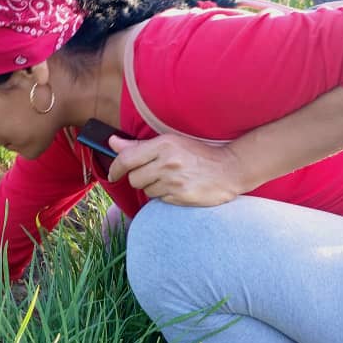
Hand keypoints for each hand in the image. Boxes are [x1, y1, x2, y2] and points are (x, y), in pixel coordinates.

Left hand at [106, 135, 243, 206]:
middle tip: (154, 173)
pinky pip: (160, 200)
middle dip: (139, 178)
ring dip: (153, 187)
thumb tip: (112, 142)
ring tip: (170, 179)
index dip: (115, 168)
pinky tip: (178, 188)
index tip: (113, 174)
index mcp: (163, 144)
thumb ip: (139, 146)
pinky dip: (165, 196)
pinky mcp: (180, 197)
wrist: (230, 169)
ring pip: (146, 191)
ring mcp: (174, 181)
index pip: (126, 159)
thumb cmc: (198, 154)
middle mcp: (166, 162)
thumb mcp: (171, 142)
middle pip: (133, 179)